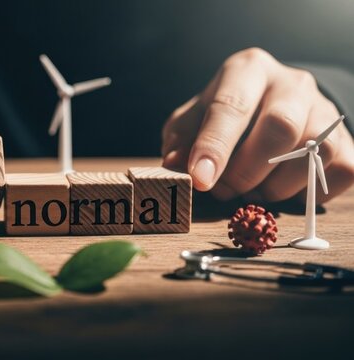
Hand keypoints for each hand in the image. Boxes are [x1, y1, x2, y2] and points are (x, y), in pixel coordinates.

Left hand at [162, 47, 353, 203]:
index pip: (231, 106)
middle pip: (280, 126)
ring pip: (313, 153)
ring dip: (276, 186)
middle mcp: (291, 83)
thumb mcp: (193, 119)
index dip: (214, 147)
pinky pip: (339, 171)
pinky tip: (284, 190)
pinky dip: (308, 193)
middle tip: (225, 190)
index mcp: (247, 70)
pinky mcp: (346, 139)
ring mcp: (324, 109)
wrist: (277, 104)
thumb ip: (181, 140)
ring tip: (252, 190)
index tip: (200, 179)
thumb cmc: (225, 115)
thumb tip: (176, 165)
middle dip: (247, 170)